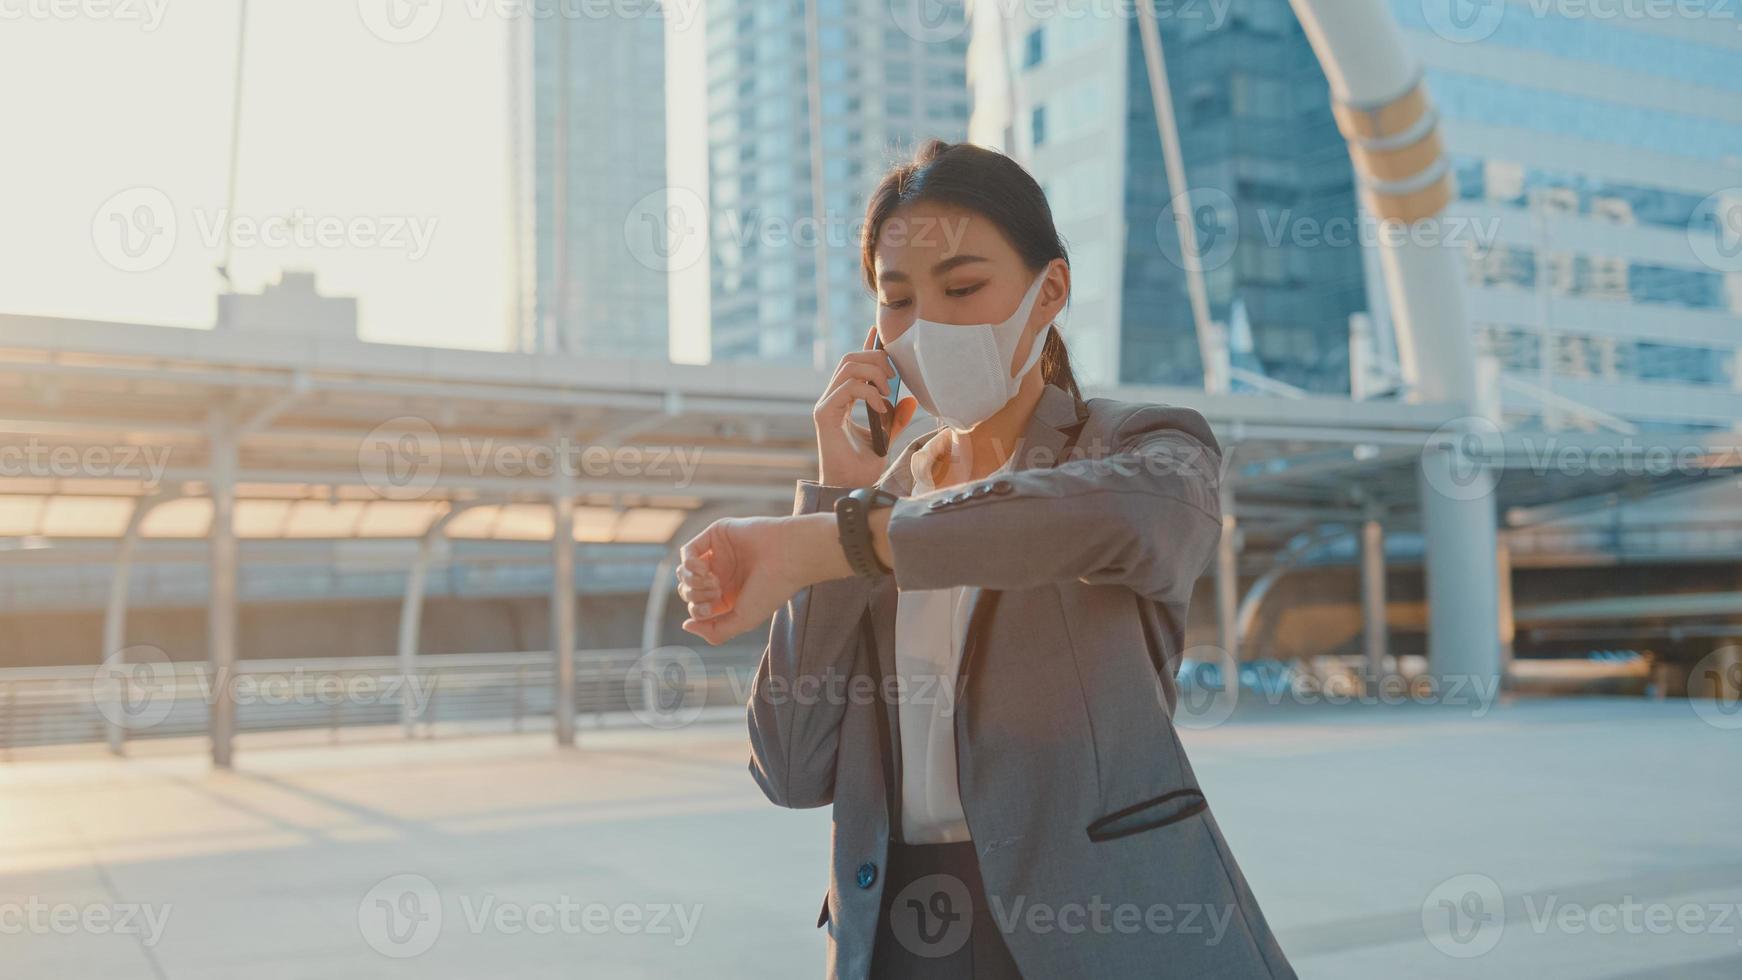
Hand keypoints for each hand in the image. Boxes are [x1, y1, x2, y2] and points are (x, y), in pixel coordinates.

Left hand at [676, 514, 845, 644]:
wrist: (787, 556)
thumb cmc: (771, 589)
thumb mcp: (743, 620)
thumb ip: (715, 632)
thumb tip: (687, 626)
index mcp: (729, 596)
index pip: (697, 608)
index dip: (697, 611)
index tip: (712, 608)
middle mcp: (722, 576)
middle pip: (688, 591)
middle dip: (694, 595)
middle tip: (716, 591)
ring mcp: (718, 555)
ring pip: (684, 572)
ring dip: (690, 580)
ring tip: (711, 579)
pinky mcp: (716, 535)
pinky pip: (688, 551)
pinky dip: (688, 563)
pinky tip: (703, 568)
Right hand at [814, 329, 918, 486]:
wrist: (850, 487)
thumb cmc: (863, 467)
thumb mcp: (885, 438)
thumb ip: (895, 419)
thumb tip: (911, 400)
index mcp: (843, 400)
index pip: (853, 364)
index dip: (866, 346)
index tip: (878, 333)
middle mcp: (832, 398)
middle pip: (850, 359)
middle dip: (875, 360)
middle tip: (893, 378)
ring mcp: (826, 405)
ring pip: (847, 367)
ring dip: (873, 373)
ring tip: (886, 392)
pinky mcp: (825, 415)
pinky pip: (847, 388)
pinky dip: (868, 393)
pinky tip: (880, 407)